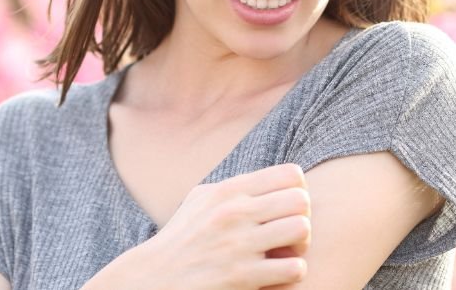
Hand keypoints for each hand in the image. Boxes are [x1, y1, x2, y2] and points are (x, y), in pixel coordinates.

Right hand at [145, 163, 312, 289]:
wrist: (153, 279)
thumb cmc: (182, 240)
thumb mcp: (201, 201)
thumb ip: (236, 187)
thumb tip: (275, 177)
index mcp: (227, 191)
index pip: (290, 175)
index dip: (298, 192)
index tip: (285, 211)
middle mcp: (233, 213)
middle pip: (300, 200)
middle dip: (302, 219)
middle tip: (290, 237)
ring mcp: (238, 245)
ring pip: (301, 229)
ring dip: (300, 247)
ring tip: (286, 255)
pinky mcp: (242, 277)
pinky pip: (294, 268)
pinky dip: (292, 273)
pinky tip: (276, 275)